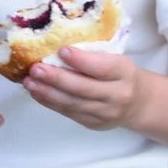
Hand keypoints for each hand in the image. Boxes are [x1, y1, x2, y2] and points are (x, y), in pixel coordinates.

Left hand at [23, 47, 143, 130]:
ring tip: (29, 82)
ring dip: (47, 92)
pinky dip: (50, 102)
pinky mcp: (94, 124)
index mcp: (124, 72)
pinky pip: (69, 113)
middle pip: (83, 88)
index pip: (102, 67)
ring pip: (73, 103)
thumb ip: (93, 54)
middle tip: (35, 68)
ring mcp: (106, 113)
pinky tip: (36, 92)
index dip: (81, 60)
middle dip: (56, 78)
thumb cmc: (120, 73)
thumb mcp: (115, 58)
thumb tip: (55, 43)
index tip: (61, 50)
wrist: (139, 103)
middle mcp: (117, 95)